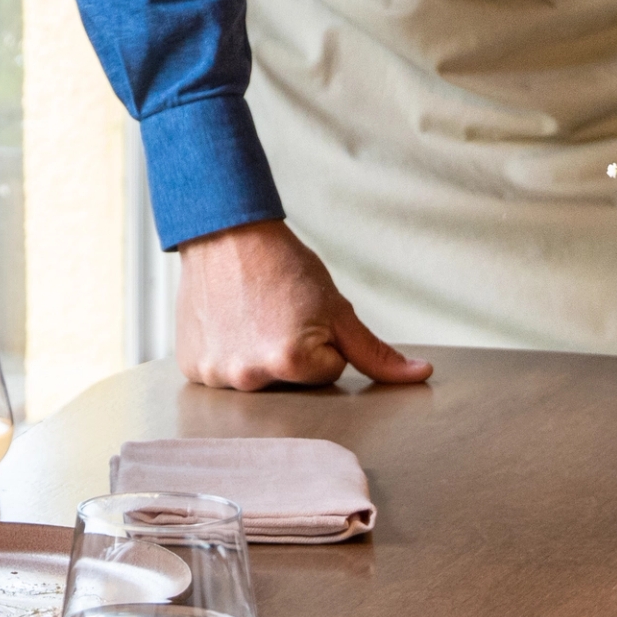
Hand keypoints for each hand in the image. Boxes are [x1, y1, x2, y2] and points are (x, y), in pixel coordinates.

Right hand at [173, 220, 430, 390]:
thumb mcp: (336, 308)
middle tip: (275, 315)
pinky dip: (227, 355)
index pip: (329, 373)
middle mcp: (250, 377)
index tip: (302, 314)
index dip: (323, 341)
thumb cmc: (284, 266)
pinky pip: (223, 375)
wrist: (225, 233)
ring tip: (248, 317)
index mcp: (292, 362)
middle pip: (292, 383)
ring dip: (258, 356)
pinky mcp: (192, 368)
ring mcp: (216, 375)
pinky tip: (226, 326)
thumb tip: (423, 375)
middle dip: (291, 355)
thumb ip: (376, 352)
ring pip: (258, 380)